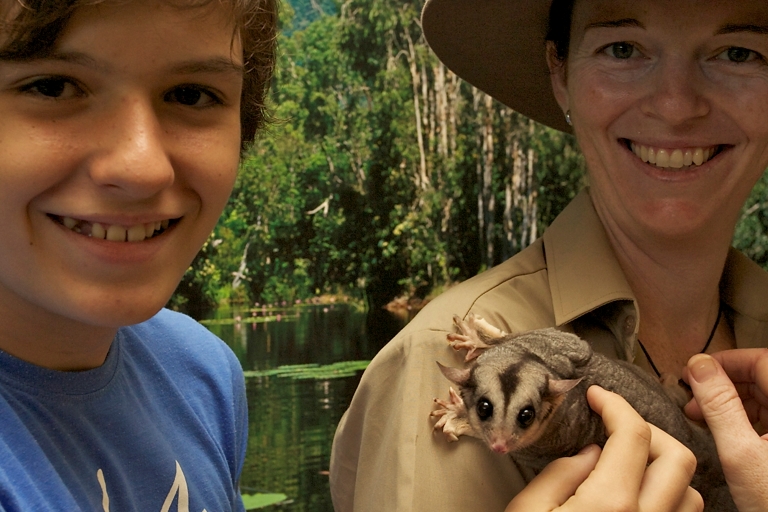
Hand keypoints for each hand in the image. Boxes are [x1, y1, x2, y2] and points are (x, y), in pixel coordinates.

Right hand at [505, 386, 701, 511]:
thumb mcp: (526, 511)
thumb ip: (561, 474)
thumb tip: (592, 453)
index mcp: (608, 504)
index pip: (631, 435)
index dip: (615, 405)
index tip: (597, 397)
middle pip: (677, 457)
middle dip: (648, 429)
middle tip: (616, 425)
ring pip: (691, 491)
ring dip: (664, 466)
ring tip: (629, 461)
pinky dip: (671, 498)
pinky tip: (640, 495)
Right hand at [683, 350, 767, 511]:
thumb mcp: (739, 453)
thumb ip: (719, 406)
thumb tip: (700, 367)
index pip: (763, 361)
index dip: (728, 360)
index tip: (698, 368)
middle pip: (762, 379)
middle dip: (724, 383)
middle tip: (694, 394)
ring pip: (764, 398)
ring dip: (730, 401)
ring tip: (701, 414)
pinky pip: (767, 418)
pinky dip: (742, 418)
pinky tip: (721, 430)